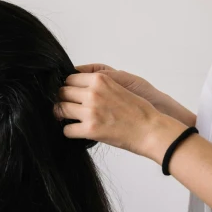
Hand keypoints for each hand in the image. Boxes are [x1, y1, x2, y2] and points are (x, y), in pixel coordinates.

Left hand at [56, 72, 170, 156]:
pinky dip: (71, 132)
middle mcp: (92, 93)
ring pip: (60, 110)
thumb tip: (79, 87)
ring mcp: (90, 111)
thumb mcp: (119, 86)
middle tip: (69, 109)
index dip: (69, 88)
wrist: (151, 129)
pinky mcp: (90, 129)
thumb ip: (99, 85)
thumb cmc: (138, 110)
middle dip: (64, 100)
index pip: (70, 79)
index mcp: (100, 80)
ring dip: (64, 116)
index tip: (71, 95)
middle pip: (62, 93)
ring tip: (73, 120)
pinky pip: (67, 130)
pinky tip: (79, 132)